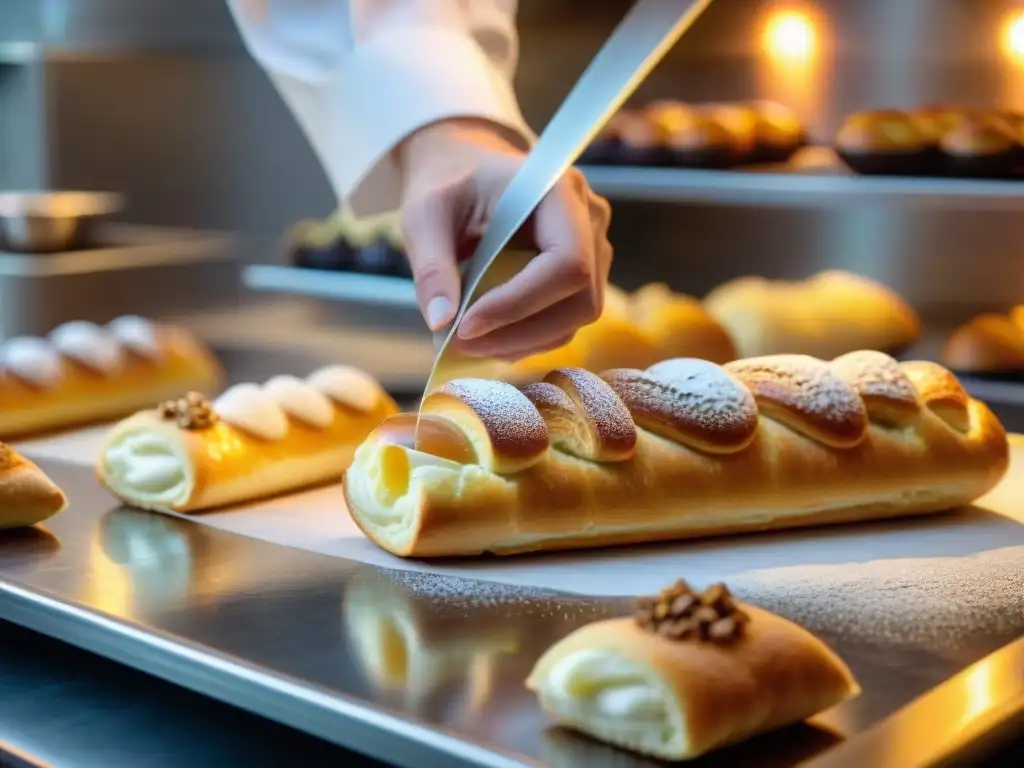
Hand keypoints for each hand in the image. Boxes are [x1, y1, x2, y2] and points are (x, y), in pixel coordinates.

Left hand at [396, 118, 612, 360]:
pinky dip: (526, 337)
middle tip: (460, 344)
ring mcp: (594, 248)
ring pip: (576, 318)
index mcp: (560, 191)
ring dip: (522, 341)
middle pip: (580, 300)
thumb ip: (431, 265)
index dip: (520, 303)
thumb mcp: (425, 215)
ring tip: (467, 343)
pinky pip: (565, 319)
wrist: (467, 169)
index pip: (566, 263)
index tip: (465, 325)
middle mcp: (590, 219)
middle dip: (519, 332)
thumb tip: (441, 321)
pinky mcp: (585, 274)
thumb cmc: (449, 184)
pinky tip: (488, 336)